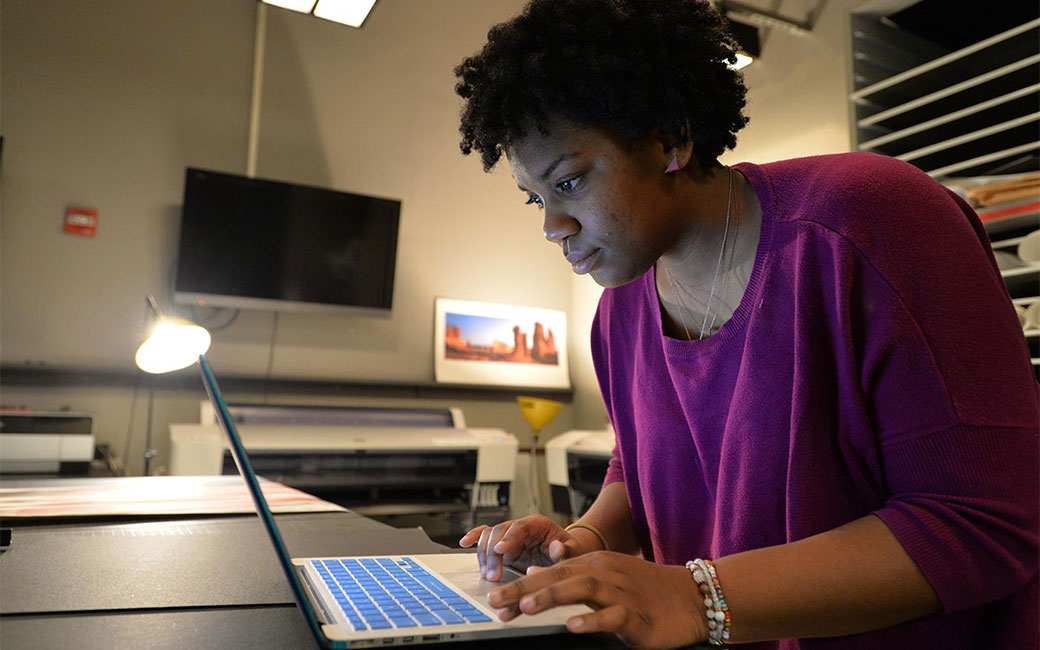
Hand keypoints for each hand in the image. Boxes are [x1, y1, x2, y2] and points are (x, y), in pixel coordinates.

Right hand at [458, 515, 590, 580]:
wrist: (563, 551)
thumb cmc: (568, 549)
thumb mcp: (573, 549)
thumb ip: (566, 550)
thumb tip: (557, 548)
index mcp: (537, 524)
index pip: (519, 527)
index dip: (509, 538)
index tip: (501, 550)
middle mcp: (519, 527)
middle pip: (499, 532)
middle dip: (493, 554)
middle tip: (494, 576)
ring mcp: (508, 535)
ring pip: (488, 536)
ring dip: (484, 555)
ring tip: (488, 576)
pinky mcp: (501, 545)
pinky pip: (484, 536)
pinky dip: (473, 538)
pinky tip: (464, 543)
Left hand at [487, 551, 707, 648]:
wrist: (692, 597)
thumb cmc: (647, 590)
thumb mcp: (607, 576)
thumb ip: (571, 575)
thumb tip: (534, 573)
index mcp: (595, 564)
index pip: (551, 571)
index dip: (521, 584)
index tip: (495, 599)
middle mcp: (605, 573)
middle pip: (559, 576)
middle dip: (524, 589)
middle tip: (496, 602)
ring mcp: (621, 592)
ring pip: (582, 589)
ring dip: (552, 596)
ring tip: (526, 607)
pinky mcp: (637, 614)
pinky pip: (612, 615)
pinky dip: (592, 619)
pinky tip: (573, 626)